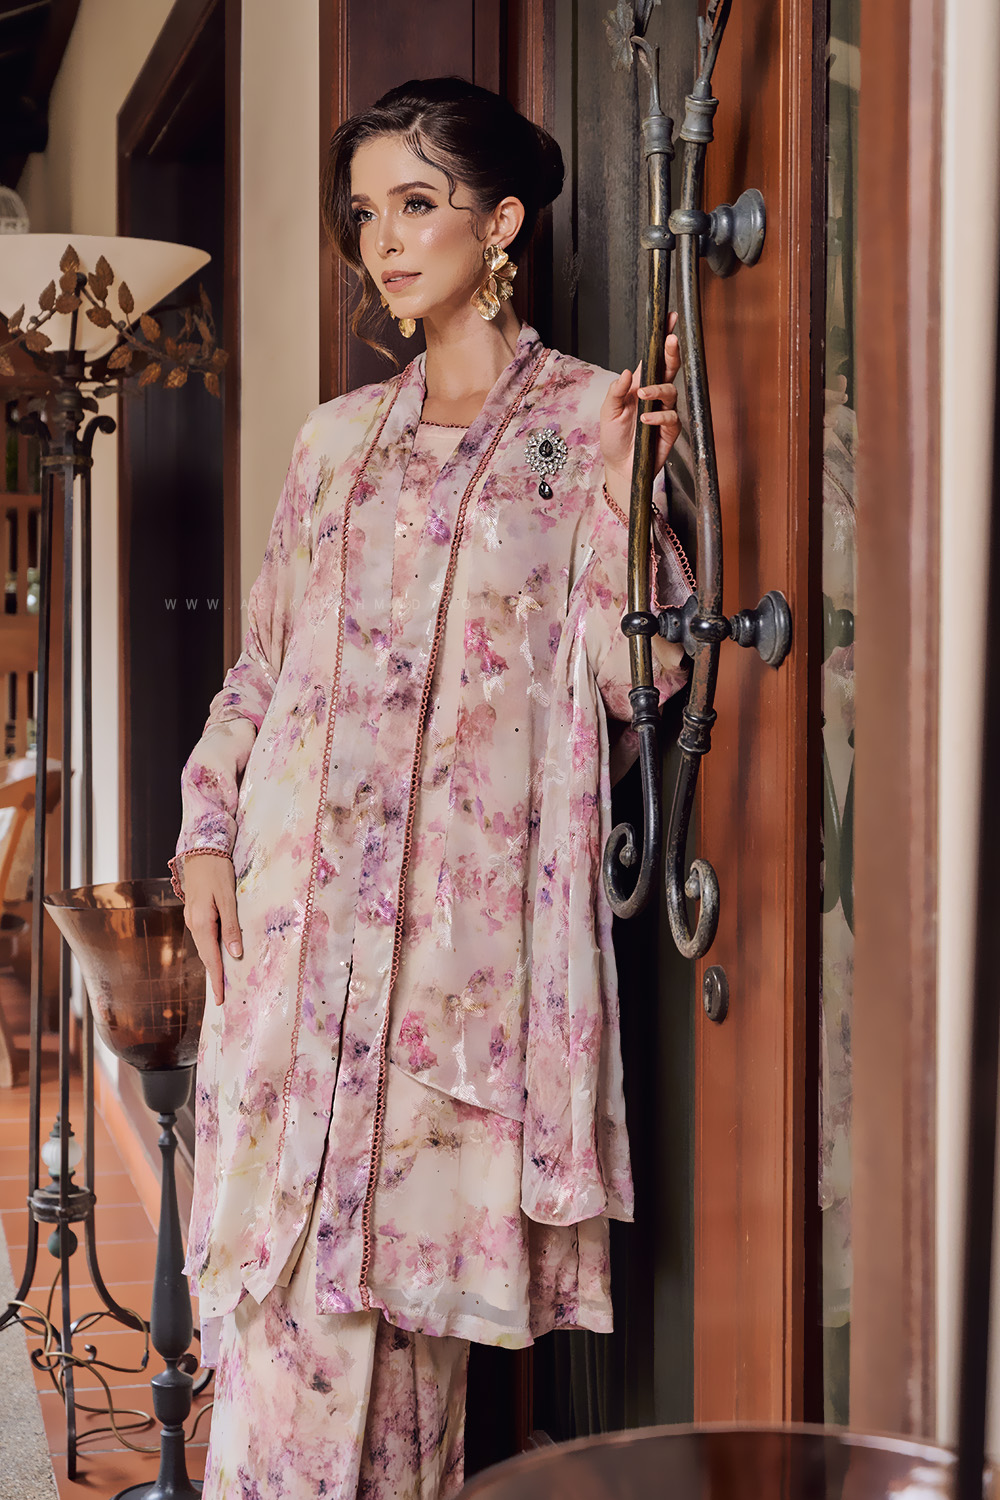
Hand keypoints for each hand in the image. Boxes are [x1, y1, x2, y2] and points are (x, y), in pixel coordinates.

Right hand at [182, 854, 241, 1005]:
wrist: (201, 849)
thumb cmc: (217, 871)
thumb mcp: (228, 898)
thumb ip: (231, 926)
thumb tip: (235, 953)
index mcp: (201, 922)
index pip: (211, 958)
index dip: (216, 979)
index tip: (221, 999)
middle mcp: (193, 923)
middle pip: (205, 955)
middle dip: (214, 975)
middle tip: (223, 996)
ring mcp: (193, 917)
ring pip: (204, 946)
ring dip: (213, 963)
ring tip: (222, 980)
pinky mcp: (196, 912)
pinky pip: (205, 936)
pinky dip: (211, 948)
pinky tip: (220, 953)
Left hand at [600, 312, 681, 512]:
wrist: (620, 468)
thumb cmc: (614, 438)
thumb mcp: (607, 412)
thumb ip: (616, 391)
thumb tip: (627, 372)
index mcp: (640, 386)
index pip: (653, 359)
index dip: (662, 340)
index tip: (669, 320)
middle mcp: (655, 396)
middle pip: (669, 368)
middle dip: (671, 352)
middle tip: (670, 340)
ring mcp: (664, 411)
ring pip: (671, 391)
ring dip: (657, 390)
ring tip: (643, 397)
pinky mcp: (670, 430)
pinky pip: (670, 417)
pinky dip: (658, 417)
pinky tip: (646, 420)